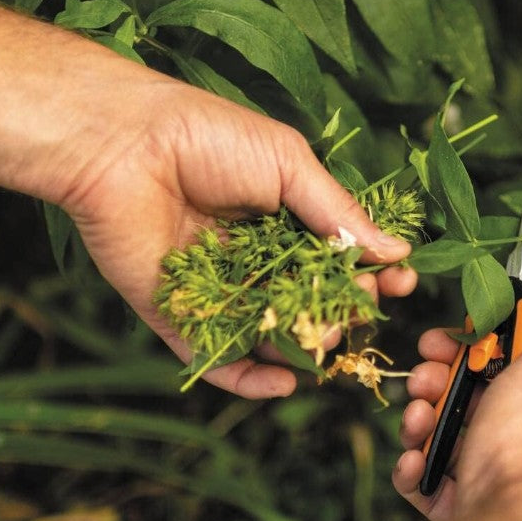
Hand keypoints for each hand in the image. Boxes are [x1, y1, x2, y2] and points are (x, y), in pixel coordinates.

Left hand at [62, 81, 416, 397]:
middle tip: (355, 307)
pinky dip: (251, 379)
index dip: (372, 275)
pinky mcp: (179, 316)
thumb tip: (397, 252)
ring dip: (304, 346)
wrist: (122, 145)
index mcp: (285, 220)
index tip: (399, 284)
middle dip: (342, 312)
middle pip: (311, 304)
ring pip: (272, 337)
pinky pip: (219, 359)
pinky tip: (284, 381)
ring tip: (322, 340)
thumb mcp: (289, 165)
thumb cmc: (209, 139)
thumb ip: (339, 214)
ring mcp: (219, 292)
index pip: (340, 260)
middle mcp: (256, 260)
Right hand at [392, 318, 521, 520]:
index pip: (508, 365)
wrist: (511, 517)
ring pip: (444, 435)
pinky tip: (417, 462)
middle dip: (436, 380)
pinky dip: (416, 466)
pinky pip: (429, 478)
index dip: (472, 345)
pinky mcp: (466, 508)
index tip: (444, 339)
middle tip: (421, 378)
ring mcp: (496, 478)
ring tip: (417, 422)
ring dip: (419, 420)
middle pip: (470, 397)